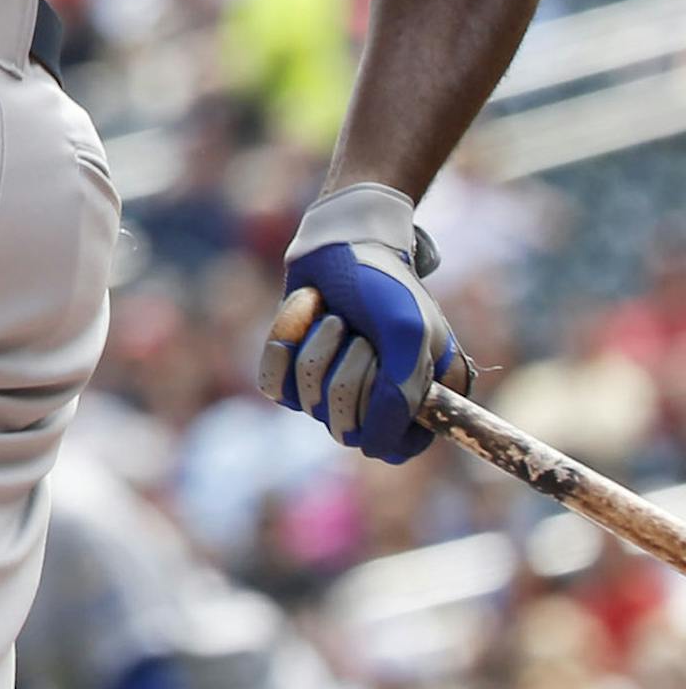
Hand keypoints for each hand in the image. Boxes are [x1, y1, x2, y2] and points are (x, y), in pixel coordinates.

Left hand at [257, 182, 468, 462]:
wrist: (344, 239)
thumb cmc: (385, 284)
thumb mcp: (407, 333)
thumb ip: (400, 393)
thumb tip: (372, 449)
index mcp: (416, 402)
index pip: (392, 447)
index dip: (379, 419)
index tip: (382, 371)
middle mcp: (372, 403)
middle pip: (344, 425)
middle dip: (349, 368)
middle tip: (362, 331)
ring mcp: (330, 387)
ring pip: (307, 400)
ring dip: (319, 346)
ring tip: (337, 316)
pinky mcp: (292, 370)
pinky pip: (273, 380)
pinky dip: (288, 336)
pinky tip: (309, 312)